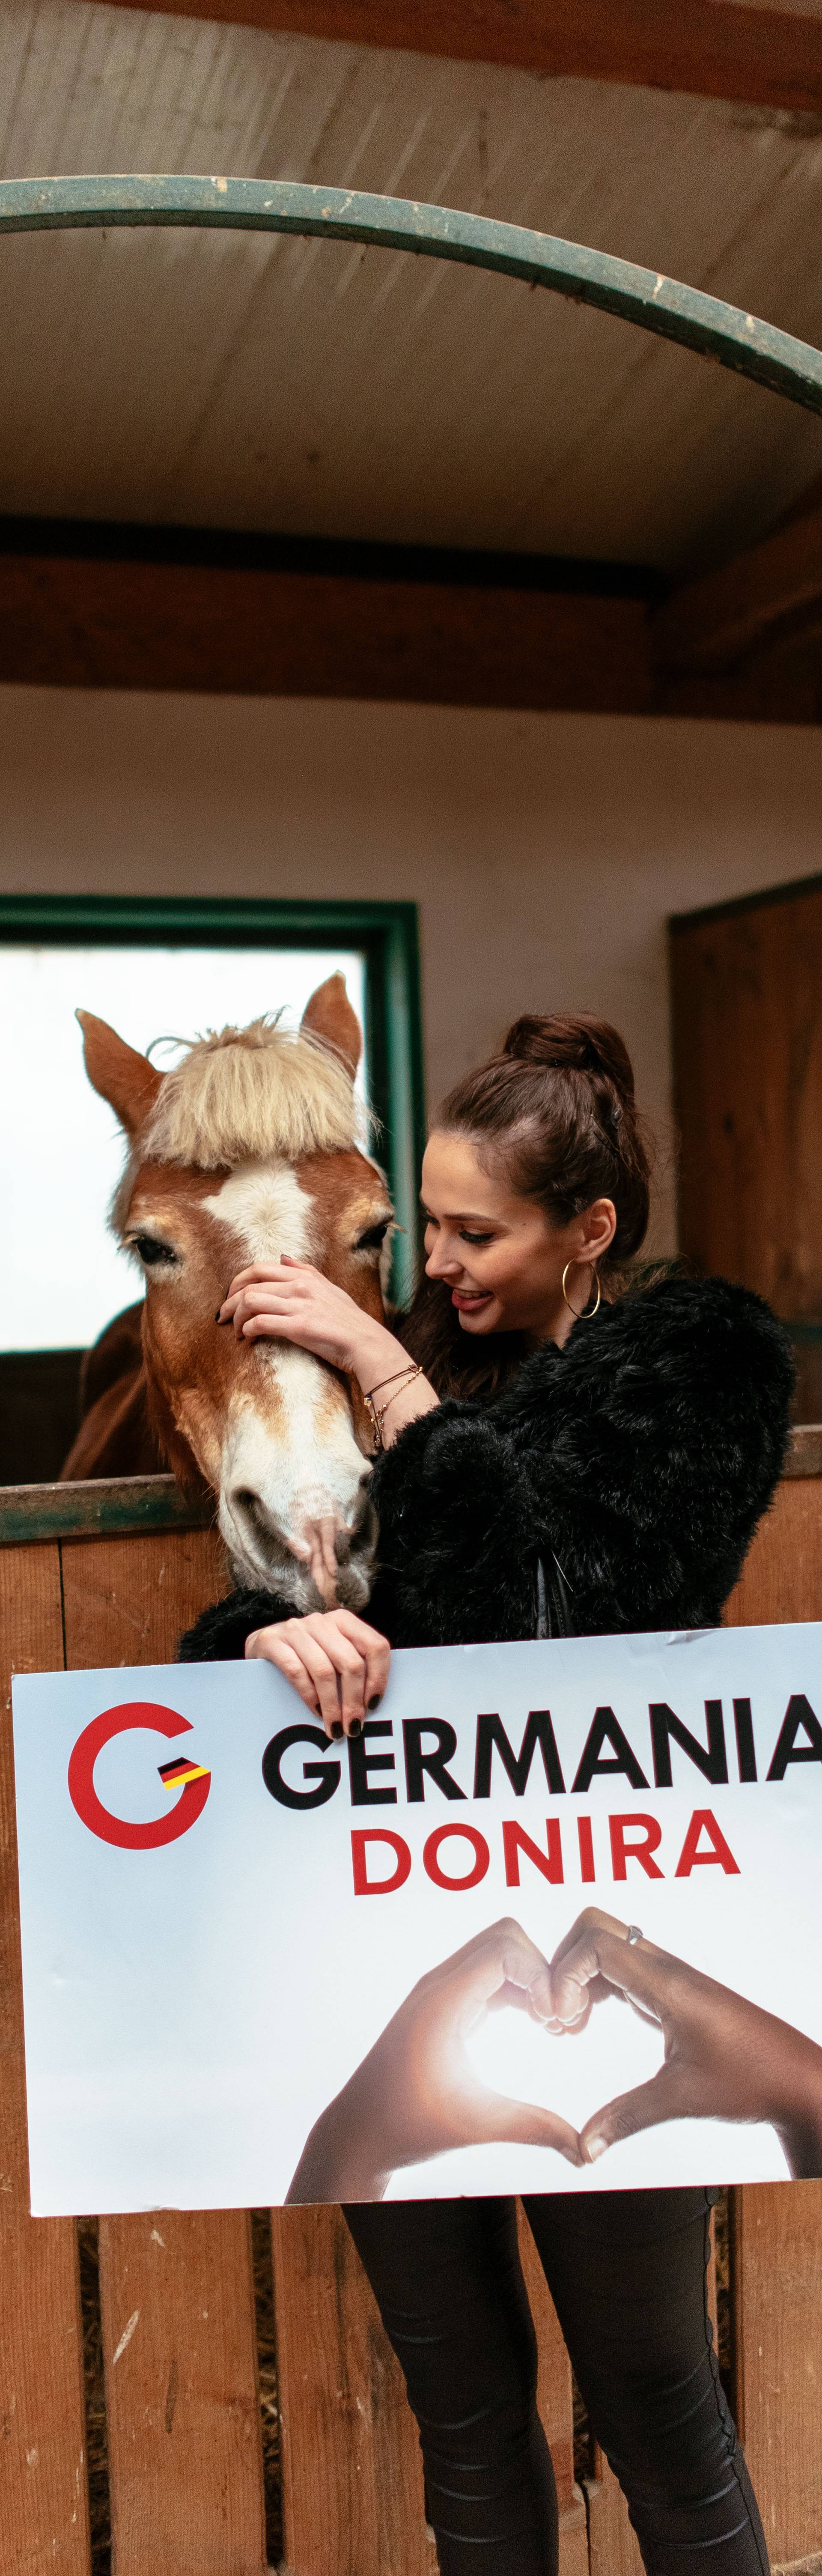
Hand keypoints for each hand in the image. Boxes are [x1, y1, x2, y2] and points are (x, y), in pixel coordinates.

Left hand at [218, 1259, 397, 1382]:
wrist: (365, 1342)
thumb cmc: (347, 1319)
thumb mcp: (328, 1287)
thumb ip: (304, 1271)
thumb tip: (283, 1257)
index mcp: (304, 1276)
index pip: (259, 1268)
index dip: (238, 1281)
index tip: (231, 1296)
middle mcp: (299, 1286)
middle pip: (249, 1285)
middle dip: (230, 1301)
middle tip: (224, 1316)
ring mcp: (298, 1305)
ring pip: (251, 1301)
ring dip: (236, 1317)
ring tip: (235, 1330)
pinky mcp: (299, 1326)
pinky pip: (261, 1322)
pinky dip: (248, 1329)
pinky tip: (248, 1337)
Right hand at [246, 1608, 390, 1738]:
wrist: (263, 1642)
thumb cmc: (306, 1654)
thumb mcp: (333, 1653)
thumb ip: (352, 1668)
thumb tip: (371, 1706)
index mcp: (344, 1621)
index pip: (375, 1646)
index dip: (379, 1678)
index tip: (373, 1704)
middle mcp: (321, 1621)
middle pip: (351, 1663)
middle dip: (354, 1700)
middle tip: (353, 1726)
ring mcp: (295, 1629)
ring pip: (324, 1671)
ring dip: (332, 1706)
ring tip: (335, 1727)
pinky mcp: (272, 1641)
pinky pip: (296, 1672)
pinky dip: (309, 1697)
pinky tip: (316, 1712)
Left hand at [286, 1917, 581, 2201]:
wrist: (360, 2132)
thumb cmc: (409, 2128)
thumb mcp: (477, 2125)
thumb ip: (535, 2129)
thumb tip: (587, 2153)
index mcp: (442, 2002)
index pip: (504, 1948)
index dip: (541, 1975)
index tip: (555, 2021)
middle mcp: (439, 1985)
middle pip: (504, 1937)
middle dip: (542, 1969)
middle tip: (558, 2019)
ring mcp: (440, 1991)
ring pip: (497, 1952)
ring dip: (530, 1978)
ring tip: (551, 2024)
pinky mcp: (445, 2004)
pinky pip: (489, 1974)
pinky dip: (517, 1988)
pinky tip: (534, 2025)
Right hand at [548, 1907, 821, 2178]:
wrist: (796, 2079)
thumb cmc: (751, 2081)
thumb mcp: (681, 2099)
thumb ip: (625, 2117)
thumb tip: (583, 2146)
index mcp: (668, 1985)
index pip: (598, 1944)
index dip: (564, 1974)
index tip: (559, 2020)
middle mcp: (667, 1971)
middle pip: (597, 1928)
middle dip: (564, 1964)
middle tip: (558, 2016)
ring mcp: (670, 1979)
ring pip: (609, 1946)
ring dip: (578, 1976)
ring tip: (569, 2024)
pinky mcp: (673, 1993)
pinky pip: (623, 1969)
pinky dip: (596, 1985)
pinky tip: (589, 2022)